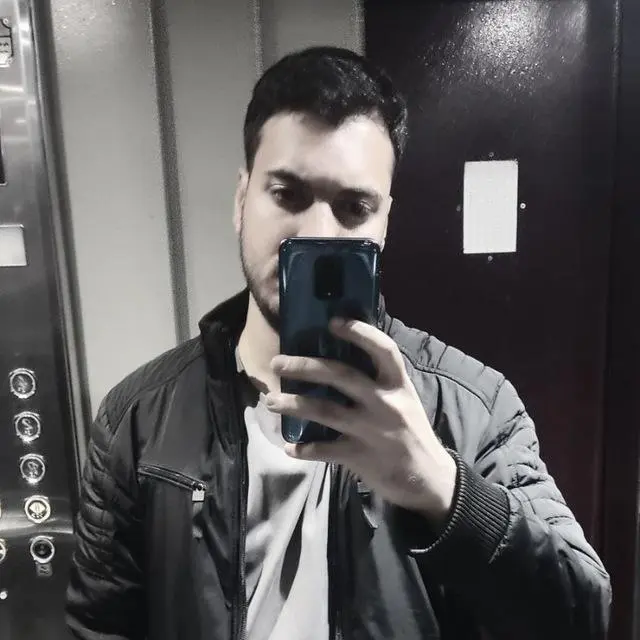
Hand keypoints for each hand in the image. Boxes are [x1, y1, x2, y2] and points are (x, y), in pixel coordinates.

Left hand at [265, 318, 456, 525]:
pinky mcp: (361, 456)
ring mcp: (371, 430)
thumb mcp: (404, 401)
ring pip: (325, 410)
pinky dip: (305, 449)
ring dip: (293, 404)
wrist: (430, 478)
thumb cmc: (411, 433)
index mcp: (398, 385)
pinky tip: (289, 448)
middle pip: (340, 375)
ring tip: (270, 401)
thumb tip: (340, 363)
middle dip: (305, 366)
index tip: (333, 322)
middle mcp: (385, 403)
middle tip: (277, 363)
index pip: (383, 349)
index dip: (359, 333)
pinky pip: (325, 450)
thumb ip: (379, 383)